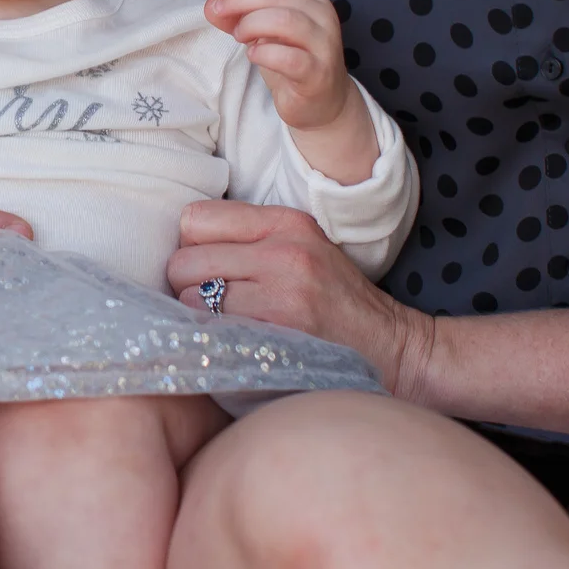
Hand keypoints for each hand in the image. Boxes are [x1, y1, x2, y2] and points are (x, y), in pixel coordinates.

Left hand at [166, 200, 432, 394]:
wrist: (391, 348)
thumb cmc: (335, 301)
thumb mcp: (302, 248)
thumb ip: (248, 239)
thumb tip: (178, 245)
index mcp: (285, 222)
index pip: (194, 219)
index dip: (191, 248)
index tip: (207, 269)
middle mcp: (283, 251)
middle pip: (182, 262)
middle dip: (185, 288)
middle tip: (211, 306)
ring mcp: (281, 294)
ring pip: (188, 302)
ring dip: (196, 321)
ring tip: (225, 328)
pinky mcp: (280, 335)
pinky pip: (210, 335)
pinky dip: (212, 344)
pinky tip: (233, 348)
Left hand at [204, 0, 378, 183]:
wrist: (323, 104)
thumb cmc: (293, 63)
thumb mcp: (264, 35)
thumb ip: (239, 18)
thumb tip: (211, 6)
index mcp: (312, 1)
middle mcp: (323, 17)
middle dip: (242, 0)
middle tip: (219, 12)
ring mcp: (324, 45)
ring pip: (286, 21)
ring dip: (253, 24)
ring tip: (239, 36)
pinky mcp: (318, 74)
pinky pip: (290, 58)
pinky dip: (265, 53)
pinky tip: (253, 55)